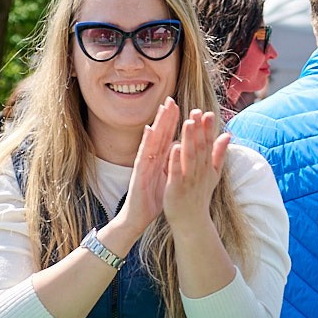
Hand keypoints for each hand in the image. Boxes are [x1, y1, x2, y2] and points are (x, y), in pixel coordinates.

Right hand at [114, 99, 180, 237]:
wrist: (137, 218)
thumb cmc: (152, 199)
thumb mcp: (166, 177)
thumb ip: (172, 162)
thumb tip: (180, 147)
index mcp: (158, 160)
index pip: (166, 137)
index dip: (172, 122)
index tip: (179, 106)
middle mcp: (150, 159)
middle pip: (158, 134)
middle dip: (165, 117)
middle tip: (170, 99)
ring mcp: (143, 164)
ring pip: (152, 141)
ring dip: (157, 124)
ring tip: (162, 108)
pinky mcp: (138, 173)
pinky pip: (143, 156)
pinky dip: (146, 142)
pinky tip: (149, 130)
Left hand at [162, 109, 228, 227]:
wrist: (191, 222)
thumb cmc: (199, 196)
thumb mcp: (213, 174)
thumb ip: (219, 154)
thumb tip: (228, 134)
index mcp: (206, 167)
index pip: (208, 144)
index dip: (208, 128)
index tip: (208, 112)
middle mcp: (199, 172)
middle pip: (200, 147)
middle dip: (199, 129)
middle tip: (198, 110)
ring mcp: (188, 180)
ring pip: (190, 156)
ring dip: (189, 139)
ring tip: (188, 122)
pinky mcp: (176, 188)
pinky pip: (176, 172)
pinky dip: (176, 160)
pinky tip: (174, 146)